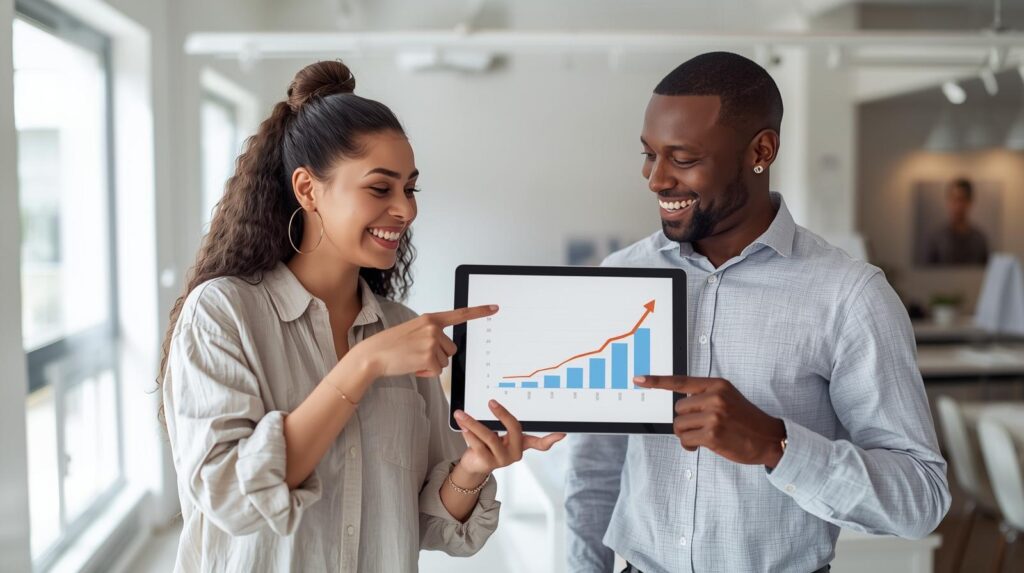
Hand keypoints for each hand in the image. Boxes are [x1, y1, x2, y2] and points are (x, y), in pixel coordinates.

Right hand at [349, 305, 498, 378]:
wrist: (373, 354)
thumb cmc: (391, 345)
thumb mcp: (413, 332)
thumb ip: (430, 334)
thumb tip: (445, 347)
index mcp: (430, 319)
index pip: (460, 314)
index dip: (479, 312)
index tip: (495, 308)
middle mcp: (433, 328)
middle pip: (452, 349)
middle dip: (438, 355)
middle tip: (418, 354)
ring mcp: (432, 341)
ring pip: (445, 361)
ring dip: (431, 364)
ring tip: (412, 359)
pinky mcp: (429, 356)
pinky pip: (437, 370)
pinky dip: (426, 372)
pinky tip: (412, 366)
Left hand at [451, 400, 565, 480]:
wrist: (475, 465)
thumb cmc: (489, 445)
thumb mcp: (501, 435)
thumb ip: (506, 426)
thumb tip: (502, 407)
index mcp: (521, 444)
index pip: (538, 443)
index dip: (550, 440)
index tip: (561, 434)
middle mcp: (515, 453)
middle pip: (513, 430)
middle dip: (502, 414)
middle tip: (492, 401)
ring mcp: (502, 460)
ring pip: (489, 436)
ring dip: (473, 423)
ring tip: (461, 414)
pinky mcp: (488, 463)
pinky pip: (478, 445)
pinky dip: (469, 434)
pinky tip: (462, 426)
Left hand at [634, 375, 786, 467]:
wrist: (769, 438)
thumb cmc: (746, 421)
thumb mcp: (728, 399)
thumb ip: (705, 397)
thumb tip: (679, 407)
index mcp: (717, 385)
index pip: (681, 381)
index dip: (657, 381)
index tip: (639, 379)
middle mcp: (714, 397)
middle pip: (678, 409)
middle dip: (685, 421)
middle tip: (701, 427)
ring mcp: (713, 415)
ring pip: (679, 425)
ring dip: (687, 435)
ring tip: (704, 436)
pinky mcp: (712, 434)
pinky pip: (685, 440)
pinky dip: (690, 445)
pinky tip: (703, 446)